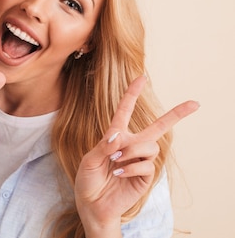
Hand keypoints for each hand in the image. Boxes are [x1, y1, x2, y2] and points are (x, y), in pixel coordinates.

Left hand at [74, 75, 198, 236]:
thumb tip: (119, 135)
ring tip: (115, 162)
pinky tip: (119, 173)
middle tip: (195, 103)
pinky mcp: (145, 176)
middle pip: (159, 127)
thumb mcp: (89, 160)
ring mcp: (140, 161)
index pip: (125, 111)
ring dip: (132, 151)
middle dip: (177, 114)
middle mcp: (131, 146)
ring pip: (149, 145)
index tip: (142, 77)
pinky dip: (131, 167)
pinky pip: (146, 164)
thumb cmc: (88, 181)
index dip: (132, 94)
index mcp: (115, 137)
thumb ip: (103, 146)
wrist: (92, 205)